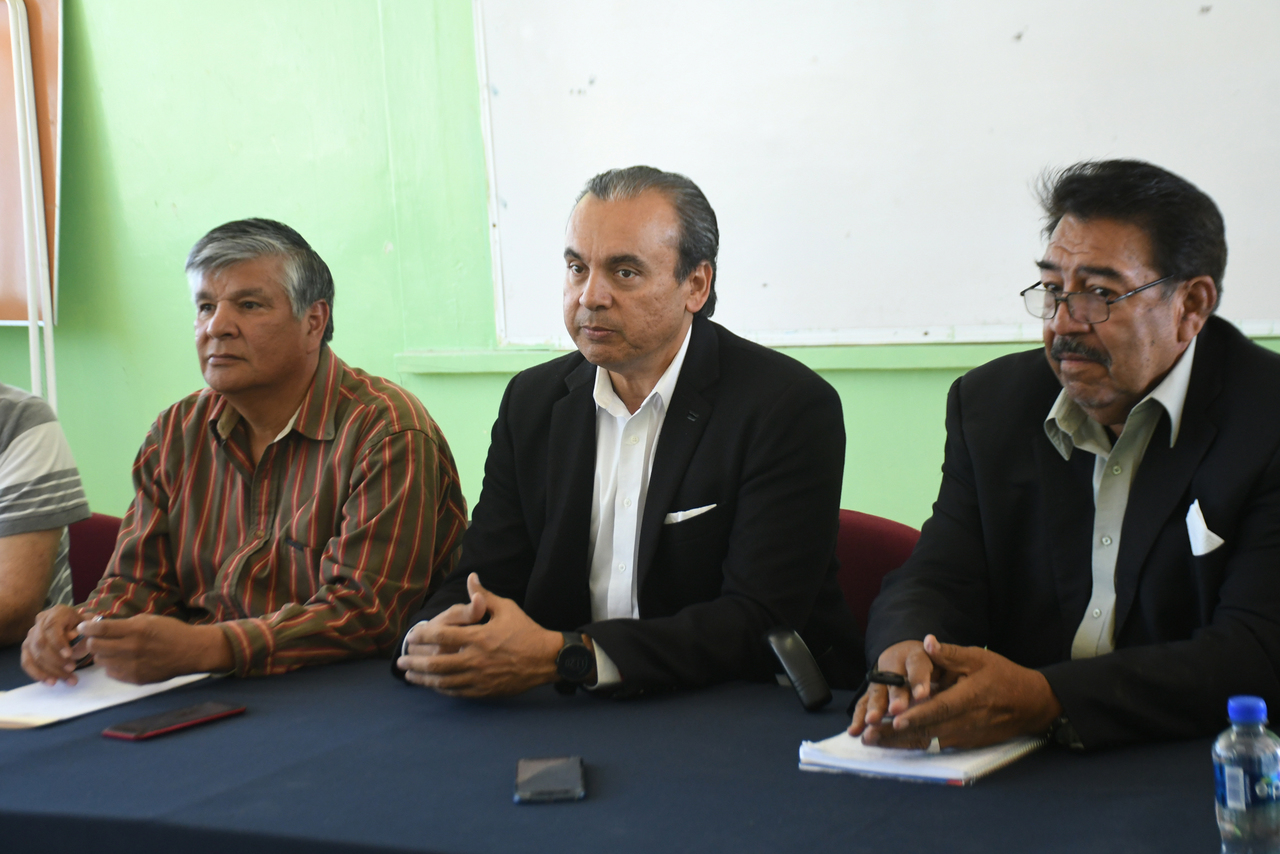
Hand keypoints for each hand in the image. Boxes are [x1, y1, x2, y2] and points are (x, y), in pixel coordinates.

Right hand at [21, 605, 87, 684]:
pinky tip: (51, 681)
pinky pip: (26, 663)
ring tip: (66, 680)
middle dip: (56, 661)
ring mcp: (30, 635)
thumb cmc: (83, 626)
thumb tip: (72, 638)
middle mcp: (40, 622)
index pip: (52, 628)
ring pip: (33, 655)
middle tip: (72, 670)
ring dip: (49, 671)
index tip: (70, 655)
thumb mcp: (87, 627)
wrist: (74, 626)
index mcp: (57, 613)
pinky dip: (38, 674)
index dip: (59, 643)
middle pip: (41, 644)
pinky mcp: (26, 648)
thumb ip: (81, 632)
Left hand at [79, 614, 233, 683]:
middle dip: (92, 641)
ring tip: (114, 650)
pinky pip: (111, 673)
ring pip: (101, 661)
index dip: (87, 628)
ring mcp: (132, 665)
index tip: (83, 627)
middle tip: (97, 639)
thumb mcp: (148, 620)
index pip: (100, 629)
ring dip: (103, 654)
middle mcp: (131, 648)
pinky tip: (124, 660)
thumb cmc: (171, 631)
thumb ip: (124, 624)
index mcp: (136, 630)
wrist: (191, 651)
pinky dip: (113, 666)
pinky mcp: (134, 678)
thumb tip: (99, 626)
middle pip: (95, 646)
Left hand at [397, 573, 563, 696]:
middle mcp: (476, 659)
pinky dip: (441, 688)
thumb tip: (471, 577)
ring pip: (444, 681)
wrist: (546, 659)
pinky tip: (432, 685)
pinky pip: (457, 691)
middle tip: (401, 660)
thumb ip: (484, 596)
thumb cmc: (525, 631)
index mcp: (479, 637)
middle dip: (415, 661)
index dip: (423, 635)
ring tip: (410, 675)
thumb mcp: (506, 608)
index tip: (413, 635)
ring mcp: (479, 678)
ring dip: (423, 678)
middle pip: (437, 663)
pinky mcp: (484, 691)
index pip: (442, 635)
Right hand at [848, 638, 943, 736]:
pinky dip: (859, 717)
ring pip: (877, 692)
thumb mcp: (942, 656)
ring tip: (872, 721)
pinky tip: (855, 730)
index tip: (922, 695)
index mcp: (916, 655)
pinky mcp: (872, 691)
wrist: (906, 654)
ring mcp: (881, 679)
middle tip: (897, 710)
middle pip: (893, 681)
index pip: (917, 664)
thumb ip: (942, 654)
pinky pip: (864, 703)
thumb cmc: (933, 660)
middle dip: (895, 696)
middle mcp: (894, 666)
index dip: (918, 678)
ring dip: (874, 707)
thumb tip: (932, 642)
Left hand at [856, 634, 1061, 749]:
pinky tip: (894, 743)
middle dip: (896, 734)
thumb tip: (927, 642)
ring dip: (900, 742)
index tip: (895, 720)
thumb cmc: (1003, 677)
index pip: (939, 709)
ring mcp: (964, 735)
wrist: (1031, 705)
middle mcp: (965, 722)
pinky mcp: (964, 742)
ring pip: (928, 741)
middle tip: (869, 735)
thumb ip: (951, 654)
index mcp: (969, 698)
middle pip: (928, 730)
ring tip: (873, 742)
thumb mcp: (980, 659)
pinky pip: (936, 745)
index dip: (917, 715)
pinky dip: (913, 743)